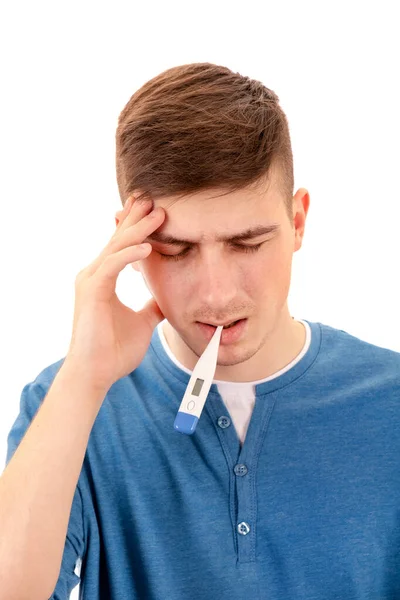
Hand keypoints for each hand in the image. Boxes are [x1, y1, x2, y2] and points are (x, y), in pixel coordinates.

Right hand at [64, 195, 165, 392]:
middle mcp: (94, 274)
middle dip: (138, 219)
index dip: (138, 228)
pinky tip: (148, 247)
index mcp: (104, 278)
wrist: (96, 374)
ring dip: (138, 230)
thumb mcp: (143, 322)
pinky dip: (129, 254)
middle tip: (157, 201)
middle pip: (118, 239)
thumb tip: (165, 299)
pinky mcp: (92, 291)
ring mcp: (90, 281)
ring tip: (158, 215)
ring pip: (116, 247)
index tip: (157, 212)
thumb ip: (152, 307)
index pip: (122, 245)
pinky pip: (112, 265)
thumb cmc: (114, 350)